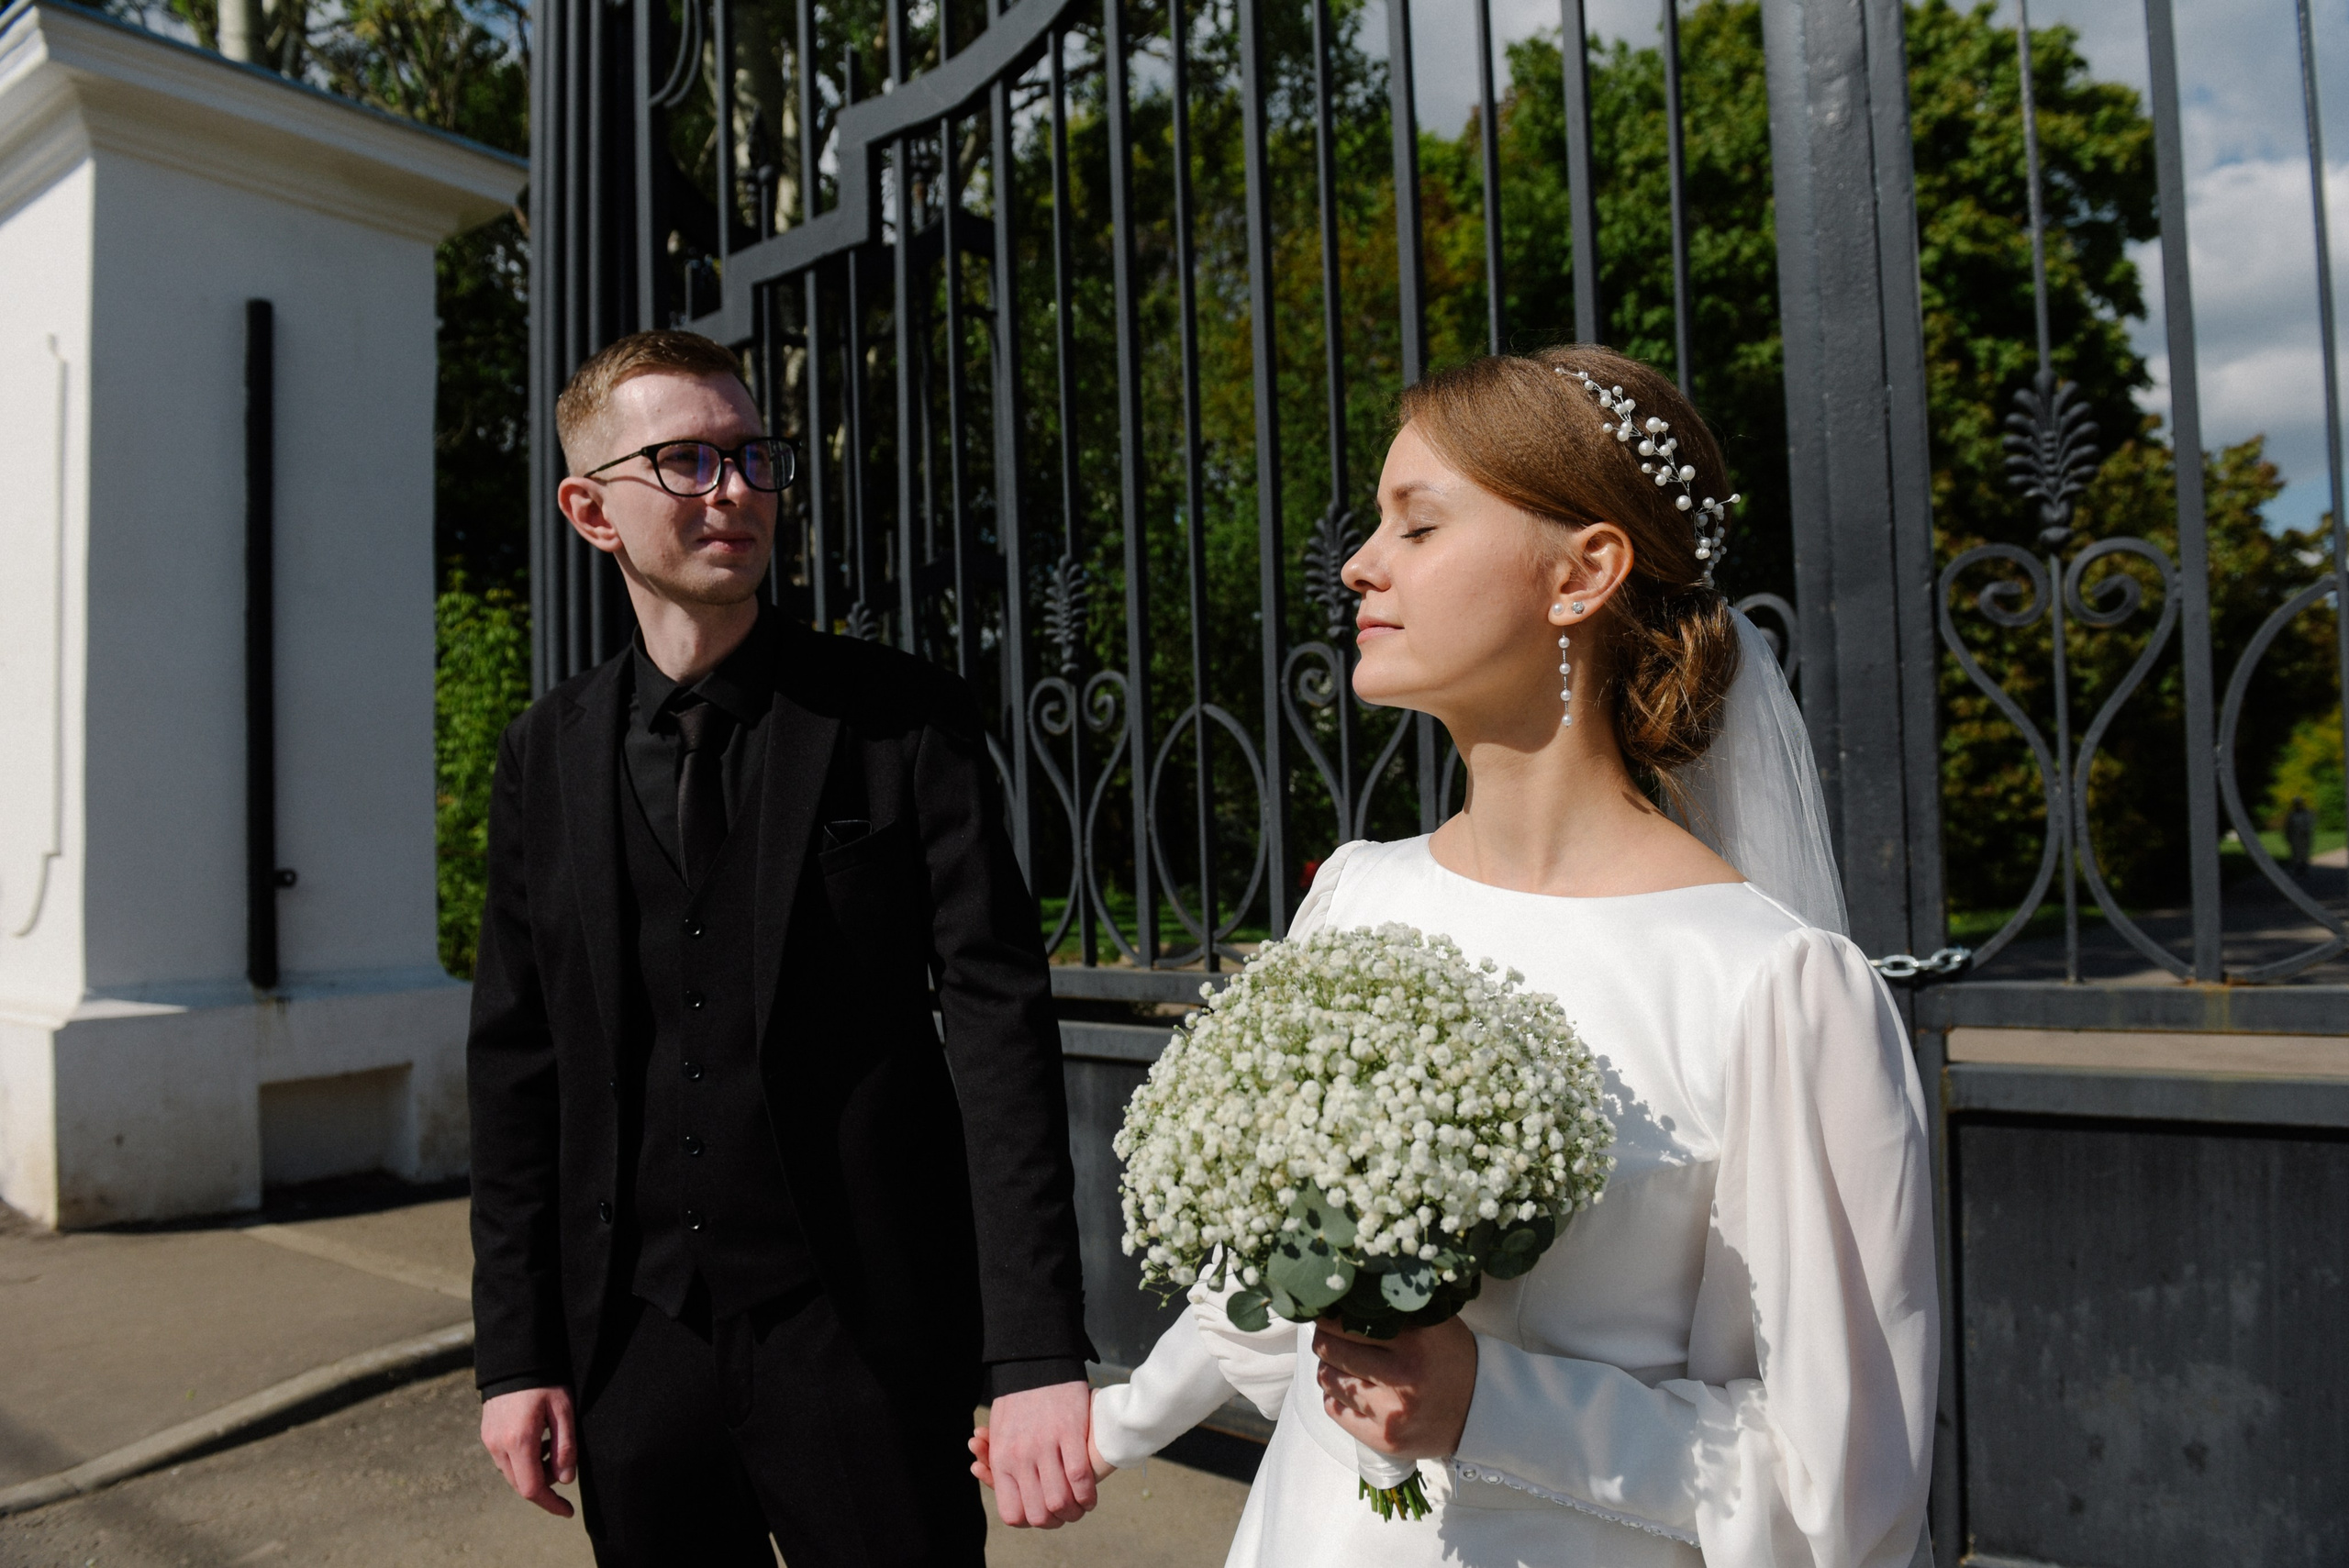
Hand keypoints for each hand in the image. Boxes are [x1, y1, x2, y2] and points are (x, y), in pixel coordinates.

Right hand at [480, 1385, 578, 1517]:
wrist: (515, 1359)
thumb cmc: (545, 1382)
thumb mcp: (564, 1411)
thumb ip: (566, 1447)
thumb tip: (566, 1480)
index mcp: (520, 1441)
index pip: (532, 1488)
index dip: (551, 1504)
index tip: (568, 1511)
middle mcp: (498, 1445)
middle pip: (521, 1484)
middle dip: (545, 1486)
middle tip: (565, 1469)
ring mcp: (489, 1440)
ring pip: (512, 1473)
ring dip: (534, 1471)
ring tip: (554, 1446)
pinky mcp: (487, 1434)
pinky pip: (505, 1459)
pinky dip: (524, 1460)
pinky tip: (539, 1440)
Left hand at [973, 1379, 1098, 1528]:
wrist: (1036, 1363)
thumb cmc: (1019, 1400)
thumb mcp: (1000, 1434)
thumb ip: (1003, 1465)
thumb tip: (1014, 1495)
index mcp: (1002, 1460)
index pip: (1012, 1513)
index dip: (1030, 1521)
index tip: (1042, 1516)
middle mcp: (1021, 1457)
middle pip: (1038, 1513)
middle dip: (1055, 1521)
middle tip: (1064, 1515)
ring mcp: (1045, 1445)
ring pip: (1059, 1500)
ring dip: (1073, 1511)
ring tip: (1080, 1507)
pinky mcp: (1069, 1433)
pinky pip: (1079, 1476)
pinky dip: (1087, 1494)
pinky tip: (1090, 1495)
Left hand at [1313, 1317, 1478, 1460]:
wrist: (1482, 1411)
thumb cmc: (1450, 1359)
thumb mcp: (1432, 1324)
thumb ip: (1393, 1310)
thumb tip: (1344, 1296)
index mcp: (1415, 1341)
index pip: (1345, 1322)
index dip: (1329, 1316)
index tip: (1328, 1314)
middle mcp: (1402, 1376)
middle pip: (1329, 1349)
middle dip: (1324, 1340)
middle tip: (1328, 1337)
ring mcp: (1391, 1412)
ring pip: (1328, 1379)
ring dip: (1329, 1368)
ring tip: (1343, 1365)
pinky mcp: (1384, 1439)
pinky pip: (1335, 1410)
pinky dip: (1336, 1397)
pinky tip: (1351, 1391)